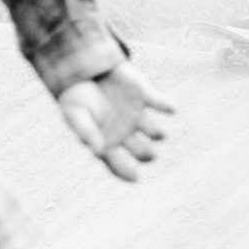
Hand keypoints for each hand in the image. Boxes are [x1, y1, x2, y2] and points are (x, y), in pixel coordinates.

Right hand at [57, 62, 174, 181]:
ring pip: (154, 131)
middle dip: (147, 154)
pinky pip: (160, 103)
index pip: (118, 165)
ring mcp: (136, 115)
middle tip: (150, 155)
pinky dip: (166, 105)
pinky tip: (172, 109)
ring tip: (159, 135)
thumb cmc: (76, 98)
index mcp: (107, 142)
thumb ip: (87, 132)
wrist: (83, 70)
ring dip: (157, 132)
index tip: (136, 178)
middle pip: (142, 152)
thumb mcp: (76, 115)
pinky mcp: (144, 95)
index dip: (127, 173)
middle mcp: (125, 133)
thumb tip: (98, 152)